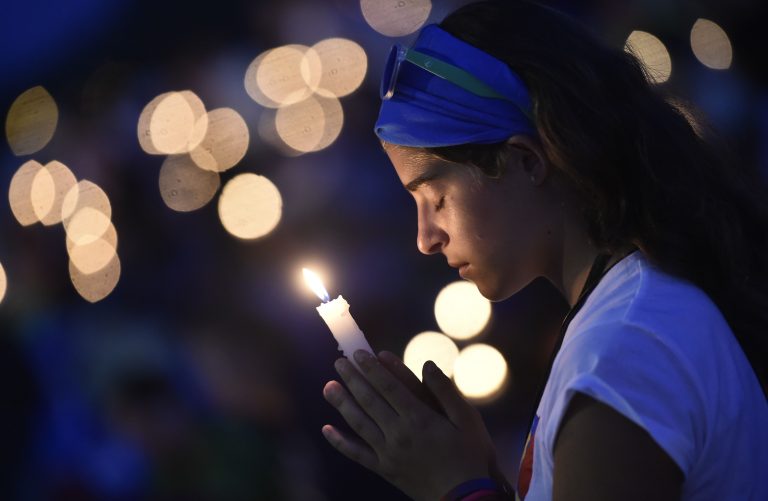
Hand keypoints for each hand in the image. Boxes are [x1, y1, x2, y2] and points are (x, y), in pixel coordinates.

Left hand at [322, 350, 501, 500]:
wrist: (466, 499)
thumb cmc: (471, 456)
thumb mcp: (467, 420)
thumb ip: (445, 391)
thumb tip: (427, 365)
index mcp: (419, 418)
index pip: (389, 387)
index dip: (372, 369)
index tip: (359, 354)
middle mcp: (399, 433)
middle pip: (369, 400)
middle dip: (353, 379)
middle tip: (339, 362)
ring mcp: (389, 453)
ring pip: (359, 423)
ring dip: (342, 403)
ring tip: (328, 386)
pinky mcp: (385, 469)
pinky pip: (357, 454)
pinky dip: (340, 442)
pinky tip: (326, 430)